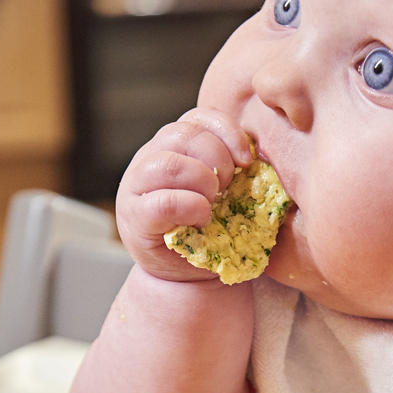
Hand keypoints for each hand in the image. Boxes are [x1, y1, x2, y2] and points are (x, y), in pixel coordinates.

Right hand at [115, 109, 252, 280]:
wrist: (186, 276)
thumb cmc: (209, 230)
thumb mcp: (222, 193)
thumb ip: (230, 169)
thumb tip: (258, 157)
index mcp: (173, 145)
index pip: (198, 116)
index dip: (227, 131)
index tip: (247, 160)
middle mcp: (149, 158)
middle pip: (183, 134)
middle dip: (216, 159)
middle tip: (227, 187)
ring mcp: (136, 186)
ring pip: (169, 164)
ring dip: (202, 183)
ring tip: (212, 204)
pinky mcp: (134, 217)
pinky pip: (164, 203)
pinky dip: (191, 209)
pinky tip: (201, 220)